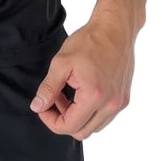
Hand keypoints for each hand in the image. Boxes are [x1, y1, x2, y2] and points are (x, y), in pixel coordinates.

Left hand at [29, 17, 135, 139]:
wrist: (115, 28)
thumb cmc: (89, 41)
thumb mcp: (61, 62)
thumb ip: (48, 88)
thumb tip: (37, 107)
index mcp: (94, 96)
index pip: (69, 126)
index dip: (50, 120)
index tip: (42, 105)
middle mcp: (111, 105)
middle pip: (82, 132)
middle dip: (63, 119)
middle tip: (55, 98)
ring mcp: (120, 103)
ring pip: (94, 127)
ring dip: (77, 117)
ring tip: (68, 94)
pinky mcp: (124, 99)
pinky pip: (104, 117)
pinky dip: (90, 112)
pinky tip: (81, 92)